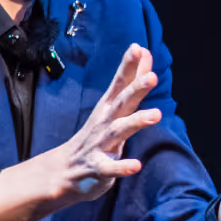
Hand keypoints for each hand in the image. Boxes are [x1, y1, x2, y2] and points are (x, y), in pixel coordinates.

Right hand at [0, 44, 161, 220]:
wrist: (63, 172)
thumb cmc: (95, 135)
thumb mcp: (113, 106)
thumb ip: (131, 80)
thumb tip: (145, 51)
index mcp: (109, 108)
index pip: (120, 83)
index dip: (129, 66)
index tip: (138, 48)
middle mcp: (104, 122)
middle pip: (122, 102)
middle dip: (136, 89)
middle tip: (153, 77)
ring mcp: (99, 145)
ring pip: (119, 131)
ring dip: (137, 122)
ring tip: (157, 114)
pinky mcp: (98, 169)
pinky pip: (110, 168)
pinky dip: (122, 167)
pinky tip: (136, 165)